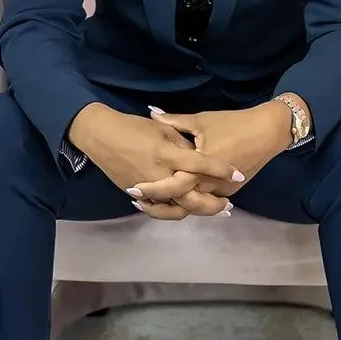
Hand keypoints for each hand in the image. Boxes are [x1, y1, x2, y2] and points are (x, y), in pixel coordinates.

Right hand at [67, 104, 243, 219]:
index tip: (239, 174)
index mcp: (167, 154)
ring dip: (196, 212)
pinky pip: (160, 208)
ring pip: (177, 209)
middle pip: (192, 198)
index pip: (201, 164)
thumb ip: (183, 146)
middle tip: (228, 206)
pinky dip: (174, 211)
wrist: (101, 136)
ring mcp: (148, 189)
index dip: (221, 170)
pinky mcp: (138, 195)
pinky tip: (186, 208)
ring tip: (212, 210)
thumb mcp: (162, 131)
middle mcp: (160, 176)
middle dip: (213, 205)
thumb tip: (200, 157)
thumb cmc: (133, 127)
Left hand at [128, 102, 291, 212]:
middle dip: (159, 204)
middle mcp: (209, 185)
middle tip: (139, 198)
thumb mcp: (201, 121)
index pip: (170, 186)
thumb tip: (151, 112)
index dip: (151, 189)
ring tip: (150, 201)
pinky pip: (204, 200)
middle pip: (179, 202)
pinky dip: (189, 200)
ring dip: (173, 204)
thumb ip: (173, 121)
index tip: (133, 187)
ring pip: (192, 205)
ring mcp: (220, 192)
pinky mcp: (228, 193)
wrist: (267, 132)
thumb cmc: (232, 124)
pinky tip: (174, 196)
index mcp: (199, 168)